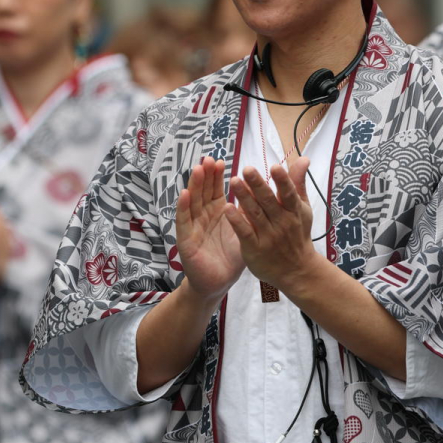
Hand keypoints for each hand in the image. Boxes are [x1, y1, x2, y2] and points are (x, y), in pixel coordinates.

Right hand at [176, 156, 244, 300]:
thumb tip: (259, 193)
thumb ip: (248, 213)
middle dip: (205, 175)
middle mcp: (203, 217)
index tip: (221, 161)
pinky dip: (183, 208)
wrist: (219, 283)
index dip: (217, 176)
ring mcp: (193, 227)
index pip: (215, 190)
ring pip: (192, 202)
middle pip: (202, 191)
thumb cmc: (230, 258)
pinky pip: (184, 222)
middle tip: (209, 159)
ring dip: (193, 186)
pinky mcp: (186, 240)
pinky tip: (184, 194)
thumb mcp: (243, 231)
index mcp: (217, 213)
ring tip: (197, 169)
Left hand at [225, 159, 317, 293]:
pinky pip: (245, 233)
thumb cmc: (298, 234)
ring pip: (255, 214)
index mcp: (294, 211)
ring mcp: (269, 236)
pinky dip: (237, 221)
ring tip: (234, 181)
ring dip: (245, 198)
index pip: (289, 194)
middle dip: (259, 185)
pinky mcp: (255, 249)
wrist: (297, 270)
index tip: (275, 167)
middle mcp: (282, 223)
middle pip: (269, 202)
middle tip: (247, 169)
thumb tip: (303, 158)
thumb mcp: (302, 209)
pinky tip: (227, 209)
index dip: (283, 181)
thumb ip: (298, 183)